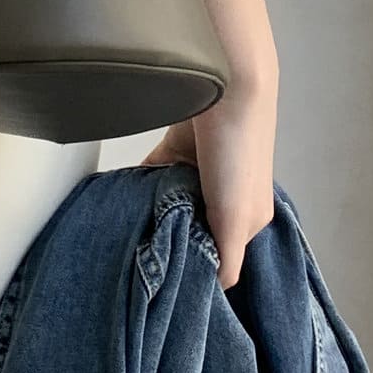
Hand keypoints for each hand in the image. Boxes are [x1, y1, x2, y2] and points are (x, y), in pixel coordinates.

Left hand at [139, 65, 278, 290]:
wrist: (224, 84)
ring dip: (155, 207)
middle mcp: (227, 193)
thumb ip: (227, 256)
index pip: (222, 252)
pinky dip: (142, 181)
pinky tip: (122, 195)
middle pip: (195, 223)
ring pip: (173, 197)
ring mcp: (202, 167)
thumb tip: (217, 288)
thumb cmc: (238, 154)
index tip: (169, 276)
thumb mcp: (238, 217)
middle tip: (141, 251)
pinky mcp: (179, 143)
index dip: (197, 264)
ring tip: (129, 225)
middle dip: (171, 234)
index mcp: (250, 216)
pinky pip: (157, 170)